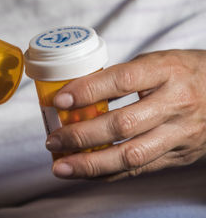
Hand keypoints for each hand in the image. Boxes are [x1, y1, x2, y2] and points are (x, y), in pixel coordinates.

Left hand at [47, 50, 205, 180]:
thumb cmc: (182, 73)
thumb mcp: (156, 63)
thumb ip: (121, 77)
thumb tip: (76, 94)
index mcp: (166, 71)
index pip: (122, 80)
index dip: (88, 91)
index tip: (60, 100)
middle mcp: (175, 103)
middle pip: (123, 124)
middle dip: (82, 135)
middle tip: (53, 139)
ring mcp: (180, 133)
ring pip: (131, 155)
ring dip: (90, 164)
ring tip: (61, 167)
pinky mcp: (179, 155)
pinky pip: (140, 170)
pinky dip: (108, 173)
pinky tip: (85, 173)